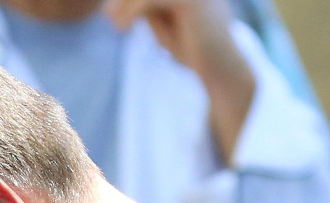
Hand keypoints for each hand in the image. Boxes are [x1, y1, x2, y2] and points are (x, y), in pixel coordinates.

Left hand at [103, 0, 255, 164]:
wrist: (221, 69)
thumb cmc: (194, 48)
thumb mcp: (164, 23)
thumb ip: (149, 7)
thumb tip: (119, 0)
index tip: (111, 12)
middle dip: (125, 0)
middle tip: (109, 17)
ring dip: (125, 6)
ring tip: (116, 25)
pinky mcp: (189, 1)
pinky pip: (149, 1)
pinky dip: (130, 13)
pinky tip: (122, 28)